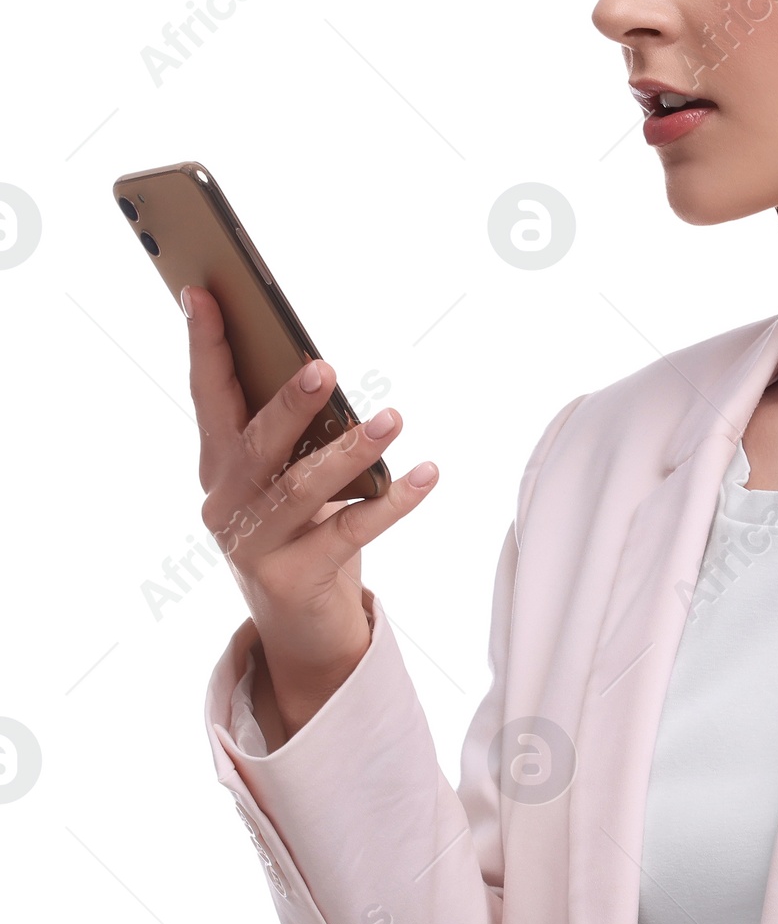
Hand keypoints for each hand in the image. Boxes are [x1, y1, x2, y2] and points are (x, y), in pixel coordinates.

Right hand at [186, 284, 436, 737]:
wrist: (300, 631)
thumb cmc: (301, 534)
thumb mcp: (288, 479)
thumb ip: (294, 434)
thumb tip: (323, 373)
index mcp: (219, 467)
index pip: (208, 396)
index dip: (205, 346)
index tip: (204, 293)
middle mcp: (226, 503)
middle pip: (255, 444)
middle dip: (289, 405)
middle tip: (323, 367)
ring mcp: (253, 545)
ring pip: (302, 489)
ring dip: (350, 451)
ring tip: (393, 419)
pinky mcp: (292, 580)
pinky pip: (350, 533)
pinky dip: (393, 502)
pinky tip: (428, 474)